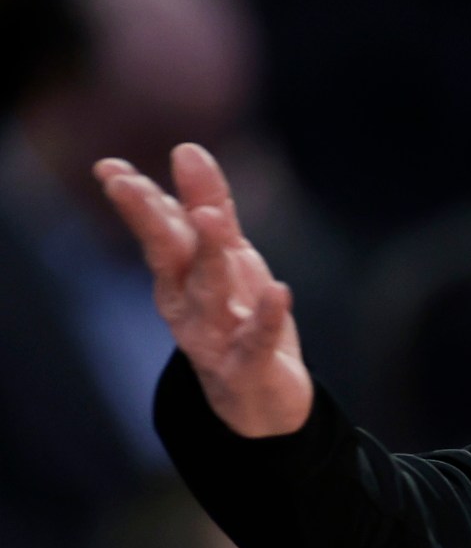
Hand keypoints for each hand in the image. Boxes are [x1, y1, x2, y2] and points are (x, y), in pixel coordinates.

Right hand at [93, 143, 311, 436]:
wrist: (262, 398)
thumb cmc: (237, 316)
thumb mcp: (228, 257)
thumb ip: (209, 206)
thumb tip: (186, 148)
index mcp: (179, 276)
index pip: (158, 231)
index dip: (138, 201)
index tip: (112, 169)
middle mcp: (187, 305)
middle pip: (169, 258)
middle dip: (151, 221)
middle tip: (129, 185)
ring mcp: (215, 337)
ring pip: (209, 294)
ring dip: (209, 257)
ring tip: (211, 220)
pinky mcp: (250, 367)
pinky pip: (258, 340)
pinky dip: (267, 318)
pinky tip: (281, 291)